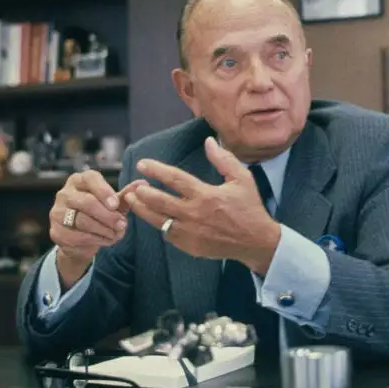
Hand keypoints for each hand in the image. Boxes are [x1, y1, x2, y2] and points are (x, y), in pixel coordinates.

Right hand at [49, 170, 144, 285]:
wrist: (80, 239)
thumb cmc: (98, 213)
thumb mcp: (113, 203)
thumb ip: (125, 195)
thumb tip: (143, 184)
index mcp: (79, 181)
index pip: (90, 178)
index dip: (104, 191)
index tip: (116, 205)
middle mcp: (64, 194)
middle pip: (86, 202)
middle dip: (107, 215)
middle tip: (123, 224)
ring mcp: (57, 213)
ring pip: (82, 221)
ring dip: (104, 229)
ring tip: (117, 234)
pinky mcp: (56, 232)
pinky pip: (77, 237)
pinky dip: (96, 240)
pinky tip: (106, 240)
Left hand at [126, 137, 281, 273]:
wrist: (256, 241)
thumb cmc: (249, 208)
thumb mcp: (242, 179)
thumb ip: (224, 159)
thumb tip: (209, 142)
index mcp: (205, 195)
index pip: (174, 179)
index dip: (156, 170)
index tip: (143, 164)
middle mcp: (194, 213)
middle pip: (159, 201)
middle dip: (142, 192)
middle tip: (134, 185)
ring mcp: (189, 232)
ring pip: (157, 220)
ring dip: (142, 209)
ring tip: (132, 200)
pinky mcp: (189, 246)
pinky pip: (167, 234)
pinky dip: (159, 224)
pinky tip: (154, 217)